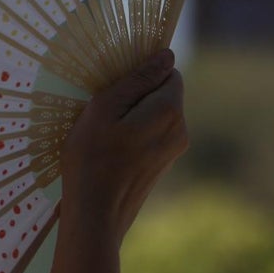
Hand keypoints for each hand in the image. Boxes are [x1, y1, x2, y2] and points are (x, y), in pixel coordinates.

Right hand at [59, 49, 187, 242]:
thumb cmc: (92, 159)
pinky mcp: (162, 166)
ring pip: (157, 115)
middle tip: (105, 110)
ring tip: (104, 131)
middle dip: (138, 95)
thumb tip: (166, 55)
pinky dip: (134, 134)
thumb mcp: (105, 108)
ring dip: (134, 115)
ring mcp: (173, 151)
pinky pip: (152, 136)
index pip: (167, 71)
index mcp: (170, 110)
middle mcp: (181, 130)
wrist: (95, 217)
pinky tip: (111, 149)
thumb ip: (138, 79)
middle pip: (164, 93)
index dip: (142, 74)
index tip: (115, 86)